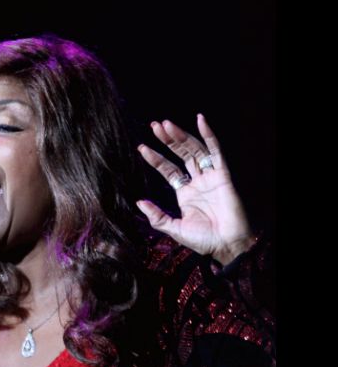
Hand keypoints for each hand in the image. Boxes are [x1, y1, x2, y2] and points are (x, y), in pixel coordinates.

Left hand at [136, 114, 256, 265]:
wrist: (227, 246)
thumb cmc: (204, 240)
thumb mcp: (174, 228)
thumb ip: (157, 216)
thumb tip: (139, 202)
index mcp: (186, 193)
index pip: (169, 170)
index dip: (156, 158)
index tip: (141, 147)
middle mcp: (198, 182)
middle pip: (181, 155)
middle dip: (167, 140)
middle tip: (154, 126)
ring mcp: (211, 177)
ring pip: (194, 150)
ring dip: (180, 136)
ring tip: (165, 124)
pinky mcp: (224, 175)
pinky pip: (216, 151)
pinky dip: (209, 135)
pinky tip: (200, 120)